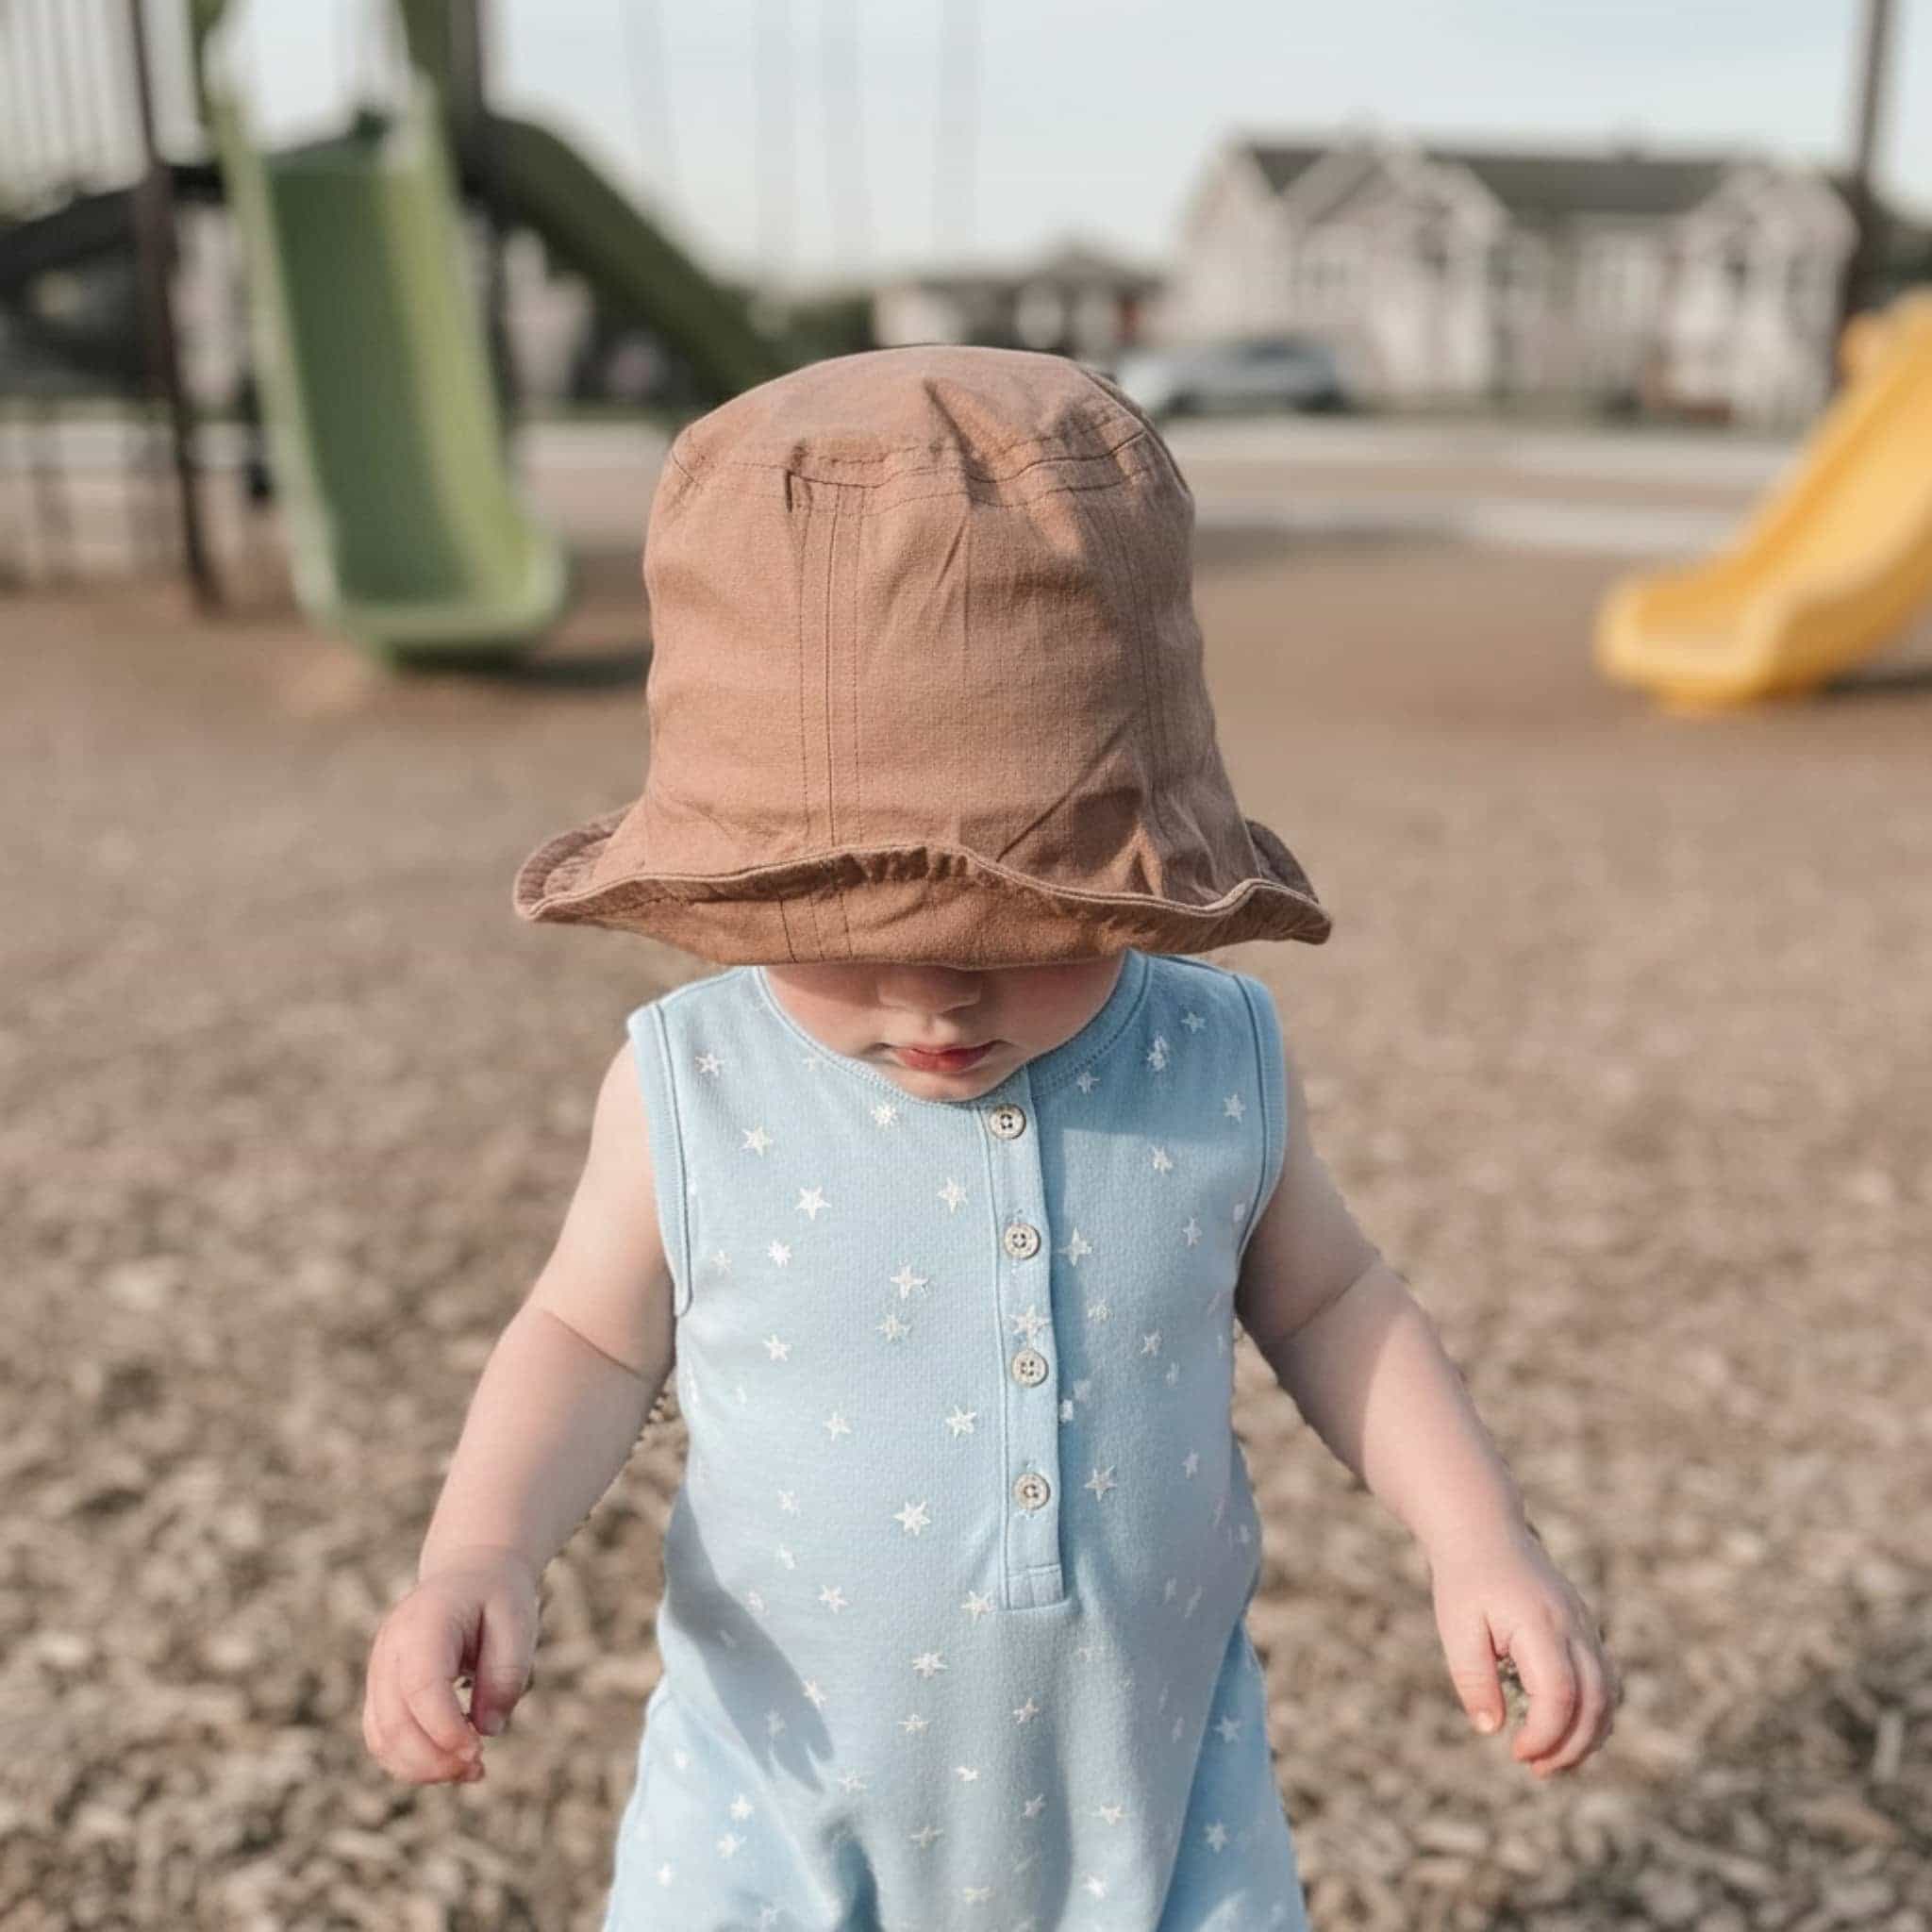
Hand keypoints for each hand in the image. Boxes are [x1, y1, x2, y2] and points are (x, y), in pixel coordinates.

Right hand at [362, 1546, 540, 1785]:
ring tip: (470, 1771)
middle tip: (479, 1770)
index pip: (421, 1687)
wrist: (471, 1574)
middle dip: (434, 1760)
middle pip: (393, 1721)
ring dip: (421, 1769)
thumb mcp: (518, 1622)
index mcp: (425, 1621)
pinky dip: (411, 1762)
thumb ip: (507, 1673)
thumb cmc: (498, 1598)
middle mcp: (390, 1646)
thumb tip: (487, 1730)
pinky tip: (450, 1763)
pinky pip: (382, 1737)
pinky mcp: (380, 1690)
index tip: (479, 1752)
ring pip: (381, 1737)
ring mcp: (379, 1669)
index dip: (445, 1730)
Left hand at [1427, 1518, 1620, 1777]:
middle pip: (1594, 1700)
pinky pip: (1605, 1678)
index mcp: (1540, 1624)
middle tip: (1536, 1770)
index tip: (1517, 1753)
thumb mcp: (1456, 1628)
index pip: (1559, 1693)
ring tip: (1551, 1761)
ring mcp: (1585, 1626)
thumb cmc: (1465, 1580)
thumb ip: (1473, 1678)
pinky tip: (1566, 1732)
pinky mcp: (1585, 1629)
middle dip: (1571, 1746)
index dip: (1545, 1734)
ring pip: (1608, 1693)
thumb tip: (1491, 1728)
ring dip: (1588, 1735)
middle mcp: (1573, 1626)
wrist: (1484, 1532)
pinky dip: (1594, 1712)